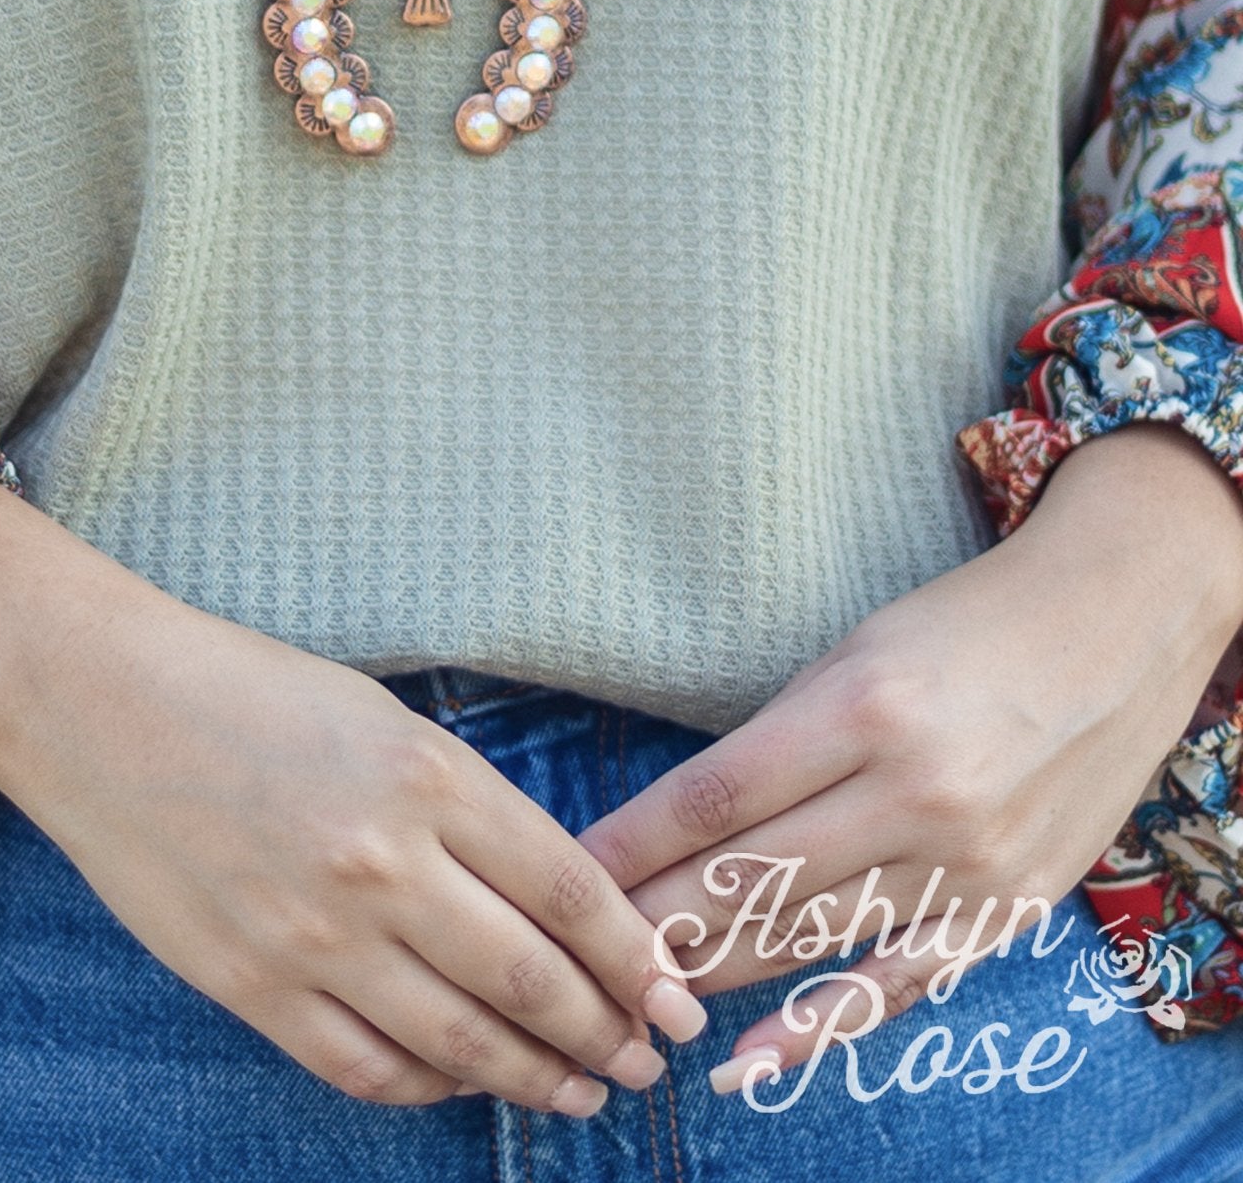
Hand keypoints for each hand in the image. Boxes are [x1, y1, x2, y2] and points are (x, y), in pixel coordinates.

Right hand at [0, 465, 707, 1114]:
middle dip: (607, 1032)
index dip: (636, 958)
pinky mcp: (254, 988)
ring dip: (537, 1076)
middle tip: (648, 1060)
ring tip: (582, 1089)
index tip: (675, 995)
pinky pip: (368, 1067)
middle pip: (532, 981)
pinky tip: (463, 1080)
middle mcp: (383, 865)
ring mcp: (315, 938)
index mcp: (426, 777)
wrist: (99, 704)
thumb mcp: (381, 717)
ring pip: (461, 1043)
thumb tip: (555, 899)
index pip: (570, 893)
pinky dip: (431, 1087)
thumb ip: (465, 805)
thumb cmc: (248, 689)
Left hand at [575, 427, 1242, 1086]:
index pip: (715, 797)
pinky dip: (815, 1029)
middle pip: (750, 878)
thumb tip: (688, 820)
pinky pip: (896, 986)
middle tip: (580, 947)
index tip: (572, 868)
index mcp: (863, 709)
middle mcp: (914, 793)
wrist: (1115, 624)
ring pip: (806, 937)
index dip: (634, 843)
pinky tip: (747, 1062)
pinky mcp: (1004, 909)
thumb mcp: (859, 650)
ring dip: (711, 972)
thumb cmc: (967, 624)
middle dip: (654, 920)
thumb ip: (783, 737)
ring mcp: (964, 862)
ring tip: (635, 990)